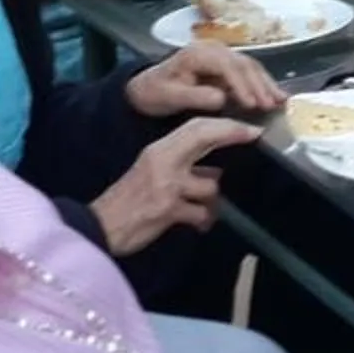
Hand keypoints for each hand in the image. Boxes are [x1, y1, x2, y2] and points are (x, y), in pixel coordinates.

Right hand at [89, 118, 254, 254]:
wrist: (99, 228)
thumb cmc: (128, 201)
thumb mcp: (150, 173)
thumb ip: (180, 165)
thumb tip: (214, 169)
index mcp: (158, 151)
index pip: (194, 127)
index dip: (224, 124)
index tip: (249, 127)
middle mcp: (162, 163)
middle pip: (202, 137)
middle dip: (231, 132)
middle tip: (254, 135)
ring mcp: (166, 187)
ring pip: (211, 185)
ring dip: (211, 200)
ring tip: (201, 209)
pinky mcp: (168, 211)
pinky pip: (202, 214)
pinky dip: (203, 220)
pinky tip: (196, 224)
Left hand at [126, 44, 284, 119]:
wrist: (147, 87)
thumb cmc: (156, 92)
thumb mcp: (169, 97)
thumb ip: (195, 97)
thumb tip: (223, 98)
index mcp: (197, 54)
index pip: (226, 66)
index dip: (242, 85)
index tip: (253, 104)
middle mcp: (212, 49)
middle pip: (243, 64)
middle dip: (260, 85)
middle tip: (273, 105)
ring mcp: (221, 55)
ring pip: (250, 66)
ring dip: (267, 83)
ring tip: (281, 101)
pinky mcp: (226, 64)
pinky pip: (249, 72)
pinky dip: (263, 83)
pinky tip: (276, 95)